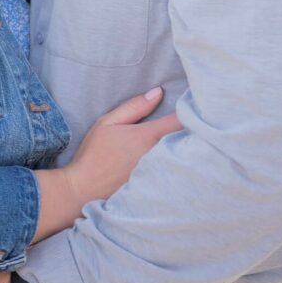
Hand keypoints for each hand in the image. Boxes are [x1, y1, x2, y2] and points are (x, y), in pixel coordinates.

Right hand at [67, 87, 182, 204]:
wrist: (84, 190)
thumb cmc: (94, 154)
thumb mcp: (108, 122)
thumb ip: (134, 106)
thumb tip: (158, 92)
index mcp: (147, 136)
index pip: (180, 120)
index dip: (190, 111)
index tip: (193, 105)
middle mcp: (158, 155)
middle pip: (188, 139)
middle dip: (193, 130)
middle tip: (197, 122)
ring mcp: (160, 174)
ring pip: (185, 157)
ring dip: (188, 147)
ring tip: (192, 140)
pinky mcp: (159, 188)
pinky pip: (177, 172)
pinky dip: (182, 165)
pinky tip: (180, 162)